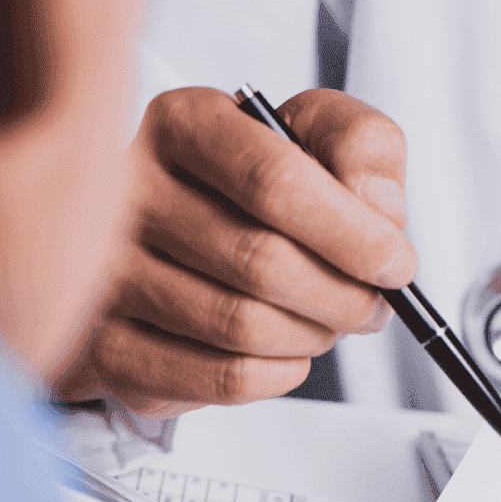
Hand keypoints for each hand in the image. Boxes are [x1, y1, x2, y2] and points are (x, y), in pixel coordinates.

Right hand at [55, 87, 417, 417]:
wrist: (177, 235)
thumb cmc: (255, 186)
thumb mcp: (318, 136)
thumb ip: (361, 148)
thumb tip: (378, 213)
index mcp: (185, 124)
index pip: (275, 181)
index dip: (354, 235)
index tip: (396, 263)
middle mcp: (125, 190)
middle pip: (261, 262)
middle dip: (344, 296)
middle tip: (371, 304)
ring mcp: (103, 269)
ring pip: (241, 327)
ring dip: (312, 336)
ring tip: (325, 320)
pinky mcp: (106, 344)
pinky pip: (220, 377)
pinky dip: (278, 373)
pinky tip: (284, 349)